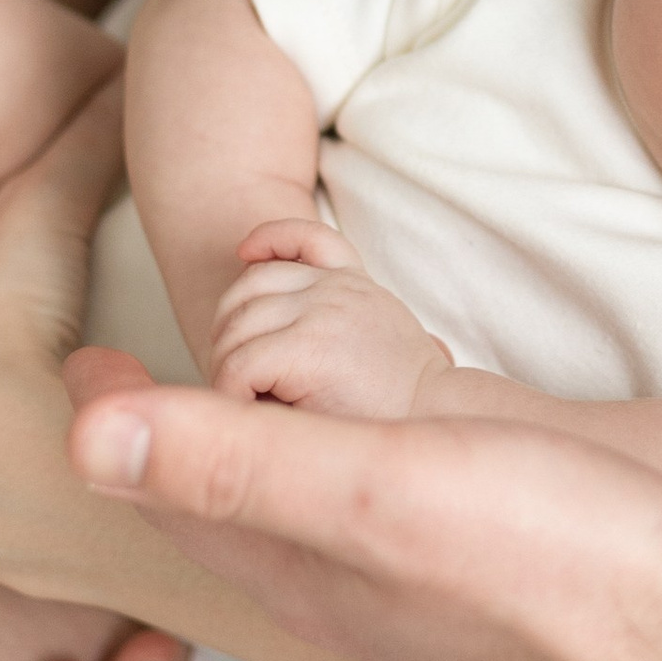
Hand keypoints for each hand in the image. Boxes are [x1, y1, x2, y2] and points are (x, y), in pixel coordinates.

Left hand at [66, 376, 661, 660]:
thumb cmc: (558, 567)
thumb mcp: (374, 493)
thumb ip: (233, 462)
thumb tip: (78, 434)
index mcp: (300, 570)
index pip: (169, 493)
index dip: (117, 421)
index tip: (73, 354)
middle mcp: (348, 589)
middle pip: (227, 510)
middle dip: (174, 441)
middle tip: (135, 368)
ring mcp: (425, 587)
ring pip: (306, 513)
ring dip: (259, 448)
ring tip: (240, 392)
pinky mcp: (495, 568)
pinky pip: (385, 506)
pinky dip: (350, 453)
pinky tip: (388, 440)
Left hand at [210, 219, 452, 418]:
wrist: (436, 422)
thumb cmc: (403, 399)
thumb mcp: (381, 337)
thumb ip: (347, 318)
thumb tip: (308, 324)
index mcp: (355, 284)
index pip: (307, 238)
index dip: (270, 238)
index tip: (245, 252)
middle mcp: (337, 288)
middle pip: (249, 288)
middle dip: (229, 330)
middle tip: (237, 376)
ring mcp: (322, 312)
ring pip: (236, 327)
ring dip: (226, 366)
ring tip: (244, 399)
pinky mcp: (308, 348)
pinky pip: (239, 364)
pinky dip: (230, 390)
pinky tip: (249, 409)